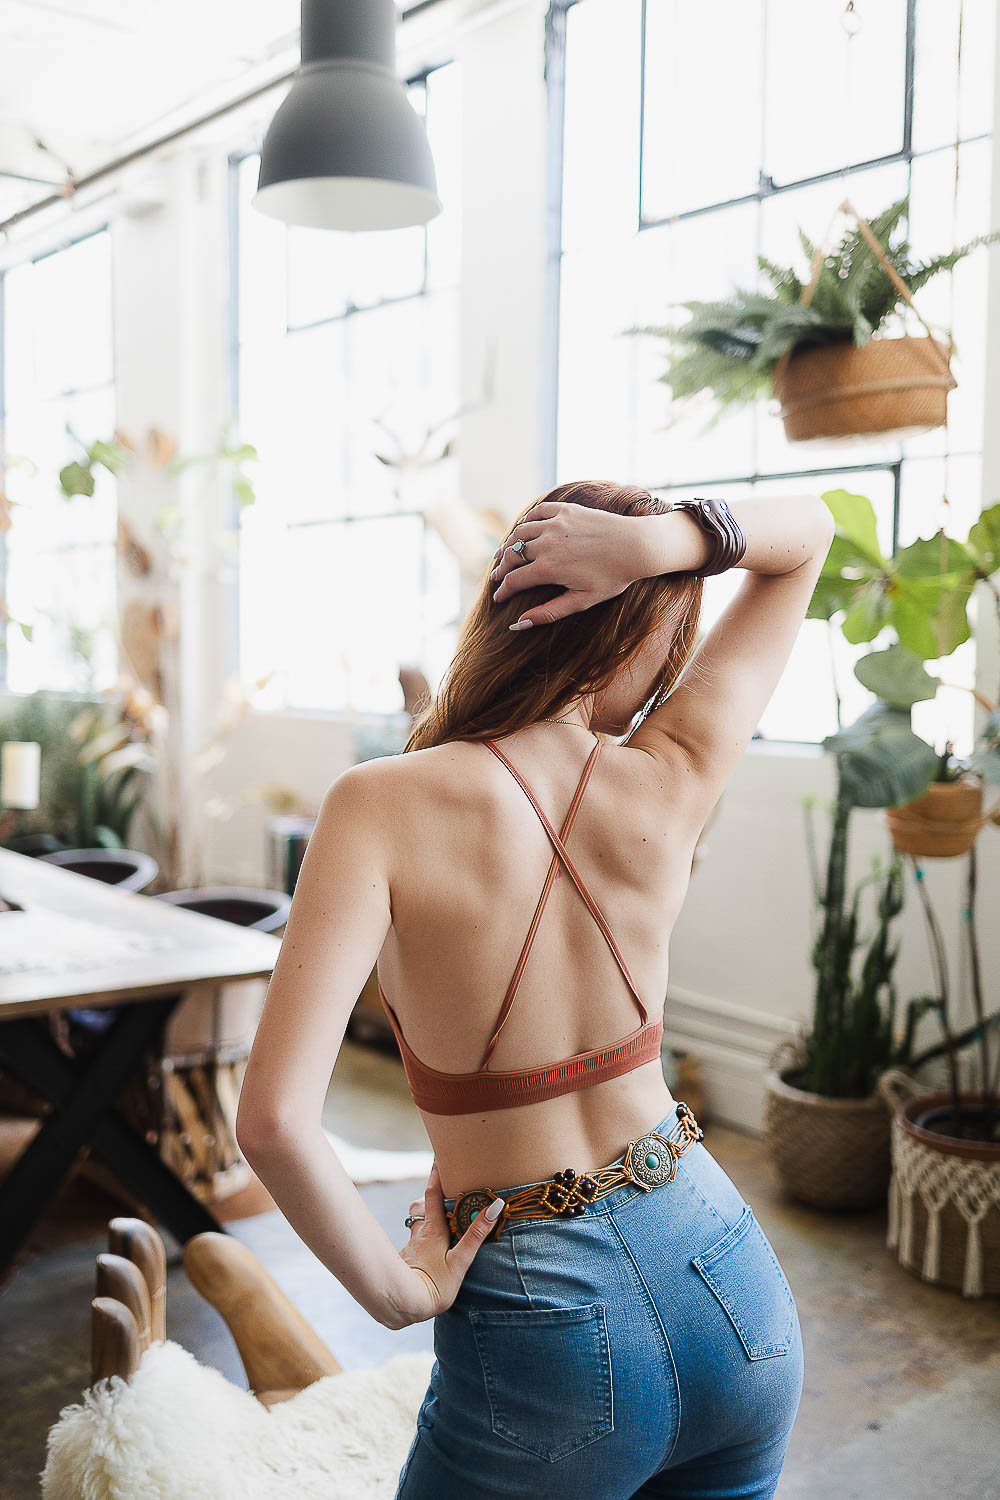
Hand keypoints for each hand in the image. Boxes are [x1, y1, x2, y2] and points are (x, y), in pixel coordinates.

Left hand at [390, 1159, 503, 1325]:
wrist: (403, 1306)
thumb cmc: (434, 1285)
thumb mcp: (459, 1261)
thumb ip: (476, 1235)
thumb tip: (494, 1207)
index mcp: (433, 1229)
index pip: (433, 1193)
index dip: (436, 1174)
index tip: (439, 1155)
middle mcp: (420, 1233)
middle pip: (422, 1204)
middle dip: (432, 1192)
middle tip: (444, 1181)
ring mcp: (413, 1245)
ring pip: (417, 1220)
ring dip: (426, 1212)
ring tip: (440, 1212)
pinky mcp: (409, 1259)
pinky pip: (416, 1238)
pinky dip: (423, 1233)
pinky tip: (430, 1244)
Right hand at [489, 500, 650, 627]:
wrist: (636, 546)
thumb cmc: (612, 577)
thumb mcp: (581, 601)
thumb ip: (548, 612)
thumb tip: (518, 625)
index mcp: (549, 568)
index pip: (514, 581)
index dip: (503, 591)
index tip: (498, 598)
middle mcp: (547, 544)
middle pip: (512, 556)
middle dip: (501, 569)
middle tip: (496, 577)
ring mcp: (555, 523)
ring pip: (520, 533)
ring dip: (508, 545)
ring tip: (502, 555)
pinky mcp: (565, 510)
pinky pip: (536, 513)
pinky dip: (525, 522)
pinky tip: (522, 530)